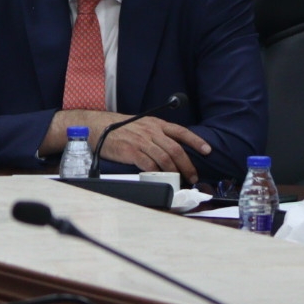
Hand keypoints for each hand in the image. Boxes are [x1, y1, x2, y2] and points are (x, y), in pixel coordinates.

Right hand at [93, 116, 208, 183]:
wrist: (96, 127)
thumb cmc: (118, 128)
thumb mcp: (140, 124)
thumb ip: (156, 133)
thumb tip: (172, 148)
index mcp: (155, 123)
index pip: (180, 131)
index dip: (196, 141)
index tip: (207, 150)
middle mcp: (150, 131)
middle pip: (175, 149)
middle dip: (187, 165)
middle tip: (193, 176)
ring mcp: (140, 141)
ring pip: (165, 158)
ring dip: (175, 171)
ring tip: (179, 179)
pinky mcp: (130, 151)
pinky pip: (149, 164)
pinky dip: (157, 173)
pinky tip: (160, 177)